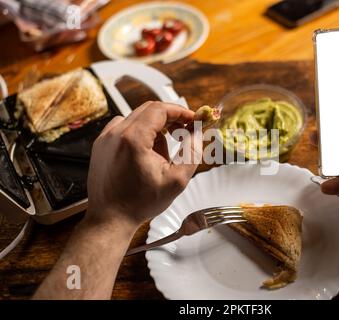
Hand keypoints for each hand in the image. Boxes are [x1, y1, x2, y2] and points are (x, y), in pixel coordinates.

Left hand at [85, 101, 201, 229]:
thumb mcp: (176, 180)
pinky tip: (147, 153)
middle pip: (148, 110)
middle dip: (170, 117)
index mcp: (134, 139)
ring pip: (137, 118)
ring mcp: (105, 138)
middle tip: (185, 130)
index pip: (160, 109)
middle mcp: (116, 134)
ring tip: (163, 152)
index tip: (193, 119)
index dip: (180, 111)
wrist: (110, 218)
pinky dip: (139, 133)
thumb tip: (198, 133)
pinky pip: (124, 128)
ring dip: (154, 127)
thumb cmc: (139, 203)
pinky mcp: (101, 145)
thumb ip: (192, 152)